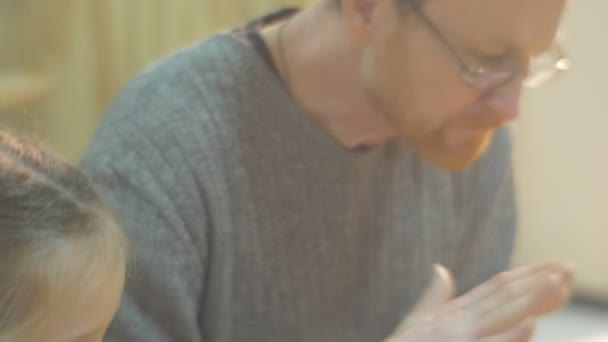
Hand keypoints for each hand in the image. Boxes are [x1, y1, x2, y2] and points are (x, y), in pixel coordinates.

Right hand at [387, 262, 573, 340]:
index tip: (553, 267)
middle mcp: (455, 320)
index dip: (525, 276)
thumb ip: (432, 297)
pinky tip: (530, 322)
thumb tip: (441, 269)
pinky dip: (510, 334)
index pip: (495, 288)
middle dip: (538, 281)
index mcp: (451, 312)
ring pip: (500, 314)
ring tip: (559, 283)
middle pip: (502, 295)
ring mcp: (456, 337)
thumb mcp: (416, 323)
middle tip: (568, 266)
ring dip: (531, 298)